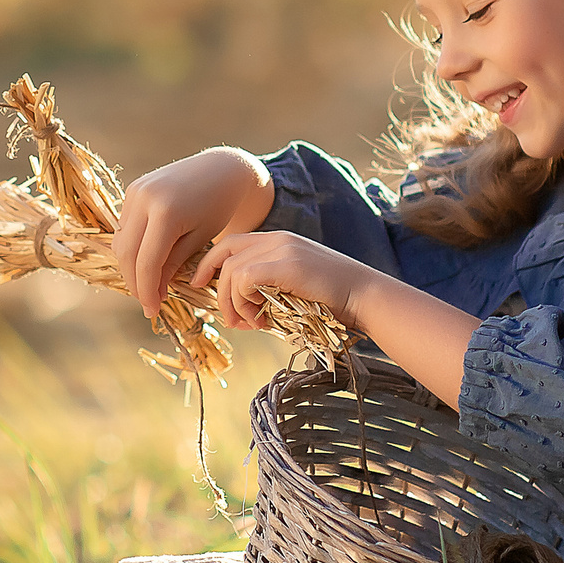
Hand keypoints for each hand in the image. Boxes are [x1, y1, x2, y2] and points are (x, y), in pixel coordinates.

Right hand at [114, 148, 274, 310]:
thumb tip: (152, 293)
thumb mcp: (200, 240)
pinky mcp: (133, 189)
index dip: (147, 291)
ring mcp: (135, 191)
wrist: (221, 169)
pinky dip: (132, 248)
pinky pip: (125, 227)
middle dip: (135, 282)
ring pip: (121, 241)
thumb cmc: (218, 207)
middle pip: (126, 253)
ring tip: (150, 285)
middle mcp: (144, 198)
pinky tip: (147, 261)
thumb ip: (173, 265)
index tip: (152, 311)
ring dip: (131, 267)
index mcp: (166, 212)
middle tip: (149, 303)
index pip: (146, 262)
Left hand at [191, 231, 374, 332]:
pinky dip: (244, 302)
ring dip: (233, 303)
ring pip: (232, 270)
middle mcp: (277, 239)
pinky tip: (259, 319)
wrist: (364, 297)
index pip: (230, 243)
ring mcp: (283, 248)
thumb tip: (239, 311)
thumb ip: (267, 289)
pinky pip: (245, 278)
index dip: (209, 263)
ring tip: (250, 323)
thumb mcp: (293, 289)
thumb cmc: (332, 300)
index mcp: (278, 241)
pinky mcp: (287, 264)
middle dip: (218, 290)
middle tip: (230, 320)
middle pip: (225, 255)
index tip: (199, 284)